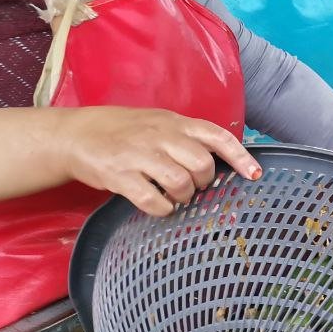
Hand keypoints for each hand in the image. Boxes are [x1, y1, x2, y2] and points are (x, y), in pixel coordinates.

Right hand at [59, 107, 259, 215]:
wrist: (77, 134)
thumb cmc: (127, 130)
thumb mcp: (161, 122)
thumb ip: (189, 137)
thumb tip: (223, 160)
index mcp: (176, 122)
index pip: (217, 137)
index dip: (240, 157)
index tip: (255, 174)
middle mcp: (160, 136)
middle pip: (201, 164)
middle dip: (205, 181)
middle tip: (195, 185)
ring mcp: (139, 156)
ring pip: (180, 182)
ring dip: (184, 196)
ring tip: (176, 195)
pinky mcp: (119, 176)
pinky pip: (153, 200)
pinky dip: (163, 208)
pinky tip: (160, 205)